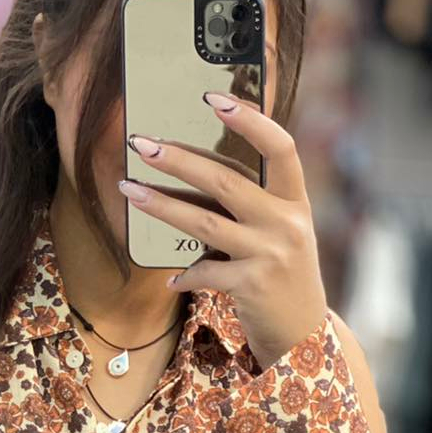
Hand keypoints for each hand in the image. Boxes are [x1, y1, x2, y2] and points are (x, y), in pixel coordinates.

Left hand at [119, 92, 328, 370]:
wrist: (301, 334)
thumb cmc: (282, 274)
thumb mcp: (281, 232)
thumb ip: (253, 202)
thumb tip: (194, 170)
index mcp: (296, 201)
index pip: (281, 147)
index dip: (250, 120)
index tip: (214, 97)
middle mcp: (287, 223)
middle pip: (227, 180)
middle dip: (179, 159)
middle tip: (142, 144)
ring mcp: (271, 254)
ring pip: (204, 221)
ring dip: (161, 205)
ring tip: (129, 190)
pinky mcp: (252, 285)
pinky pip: (204, 272)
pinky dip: (184, 275)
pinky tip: (171, 278)